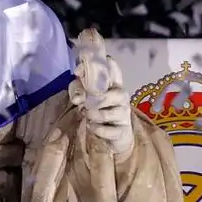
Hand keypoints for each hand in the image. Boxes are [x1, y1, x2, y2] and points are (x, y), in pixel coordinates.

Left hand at [68, 28, 134, 161]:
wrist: (118, 136)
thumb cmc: (103, 111)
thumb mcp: (92, 97)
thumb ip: (83, 84)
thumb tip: (77, 71)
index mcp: (115, 85)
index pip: (113, 69)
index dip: (100, 65)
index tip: (82, 69)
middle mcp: (122, 96)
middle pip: (103, 95)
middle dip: (90, 102)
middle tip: (85, 105)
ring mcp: (124, 113)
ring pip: (101, 114)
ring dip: (91, 116)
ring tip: (89, 116)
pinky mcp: (122, 130)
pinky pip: (102, 129)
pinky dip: (94, 129)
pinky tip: (94, 127)